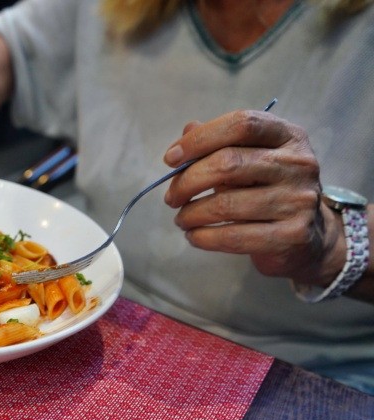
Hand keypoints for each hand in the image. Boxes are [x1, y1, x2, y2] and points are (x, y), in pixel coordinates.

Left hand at [162, 109, 345, 286]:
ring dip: (191, 214)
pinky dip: (204, 237)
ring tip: (181, 219)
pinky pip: (233, 236)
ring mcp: (298, 200)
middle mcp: (298, 164)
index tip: (170, 158)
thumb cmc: (267, 191)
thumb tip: (187, 132)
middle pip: (228, 163)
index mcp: (288, 136)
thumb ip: (218, 144)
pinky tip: (194, 236)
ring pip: (226, 204)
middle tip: (172, 197)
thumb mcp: (249, 159)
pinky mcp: (292, 235)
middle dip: (188, 181)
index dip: (200, 139)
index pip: (241, 124)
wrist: (307, 237)